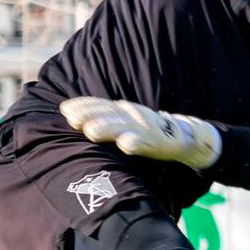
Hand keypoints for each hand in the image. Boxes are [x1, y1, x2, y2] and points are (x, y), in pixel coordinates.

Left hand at [60, 97, 222, 170]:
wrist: (184, 137)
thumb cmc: (147, 131)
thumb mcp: (124, 121)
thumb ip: (102, 118)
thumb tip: (71, 117)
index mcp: (122, 111)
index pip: (100, 105)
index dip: (84, 106)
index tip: (65, 109)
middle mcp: (132, 116)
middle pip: (108, 114)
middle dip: (90, 115)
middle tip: (72, 119)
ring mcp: (145, 127)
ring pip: (123, 127)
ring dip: (107, 127)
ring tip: (91, 131)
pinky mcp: (160, 141)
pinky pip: (146, 142)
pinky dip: (136, 143)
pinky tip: (127, 144)